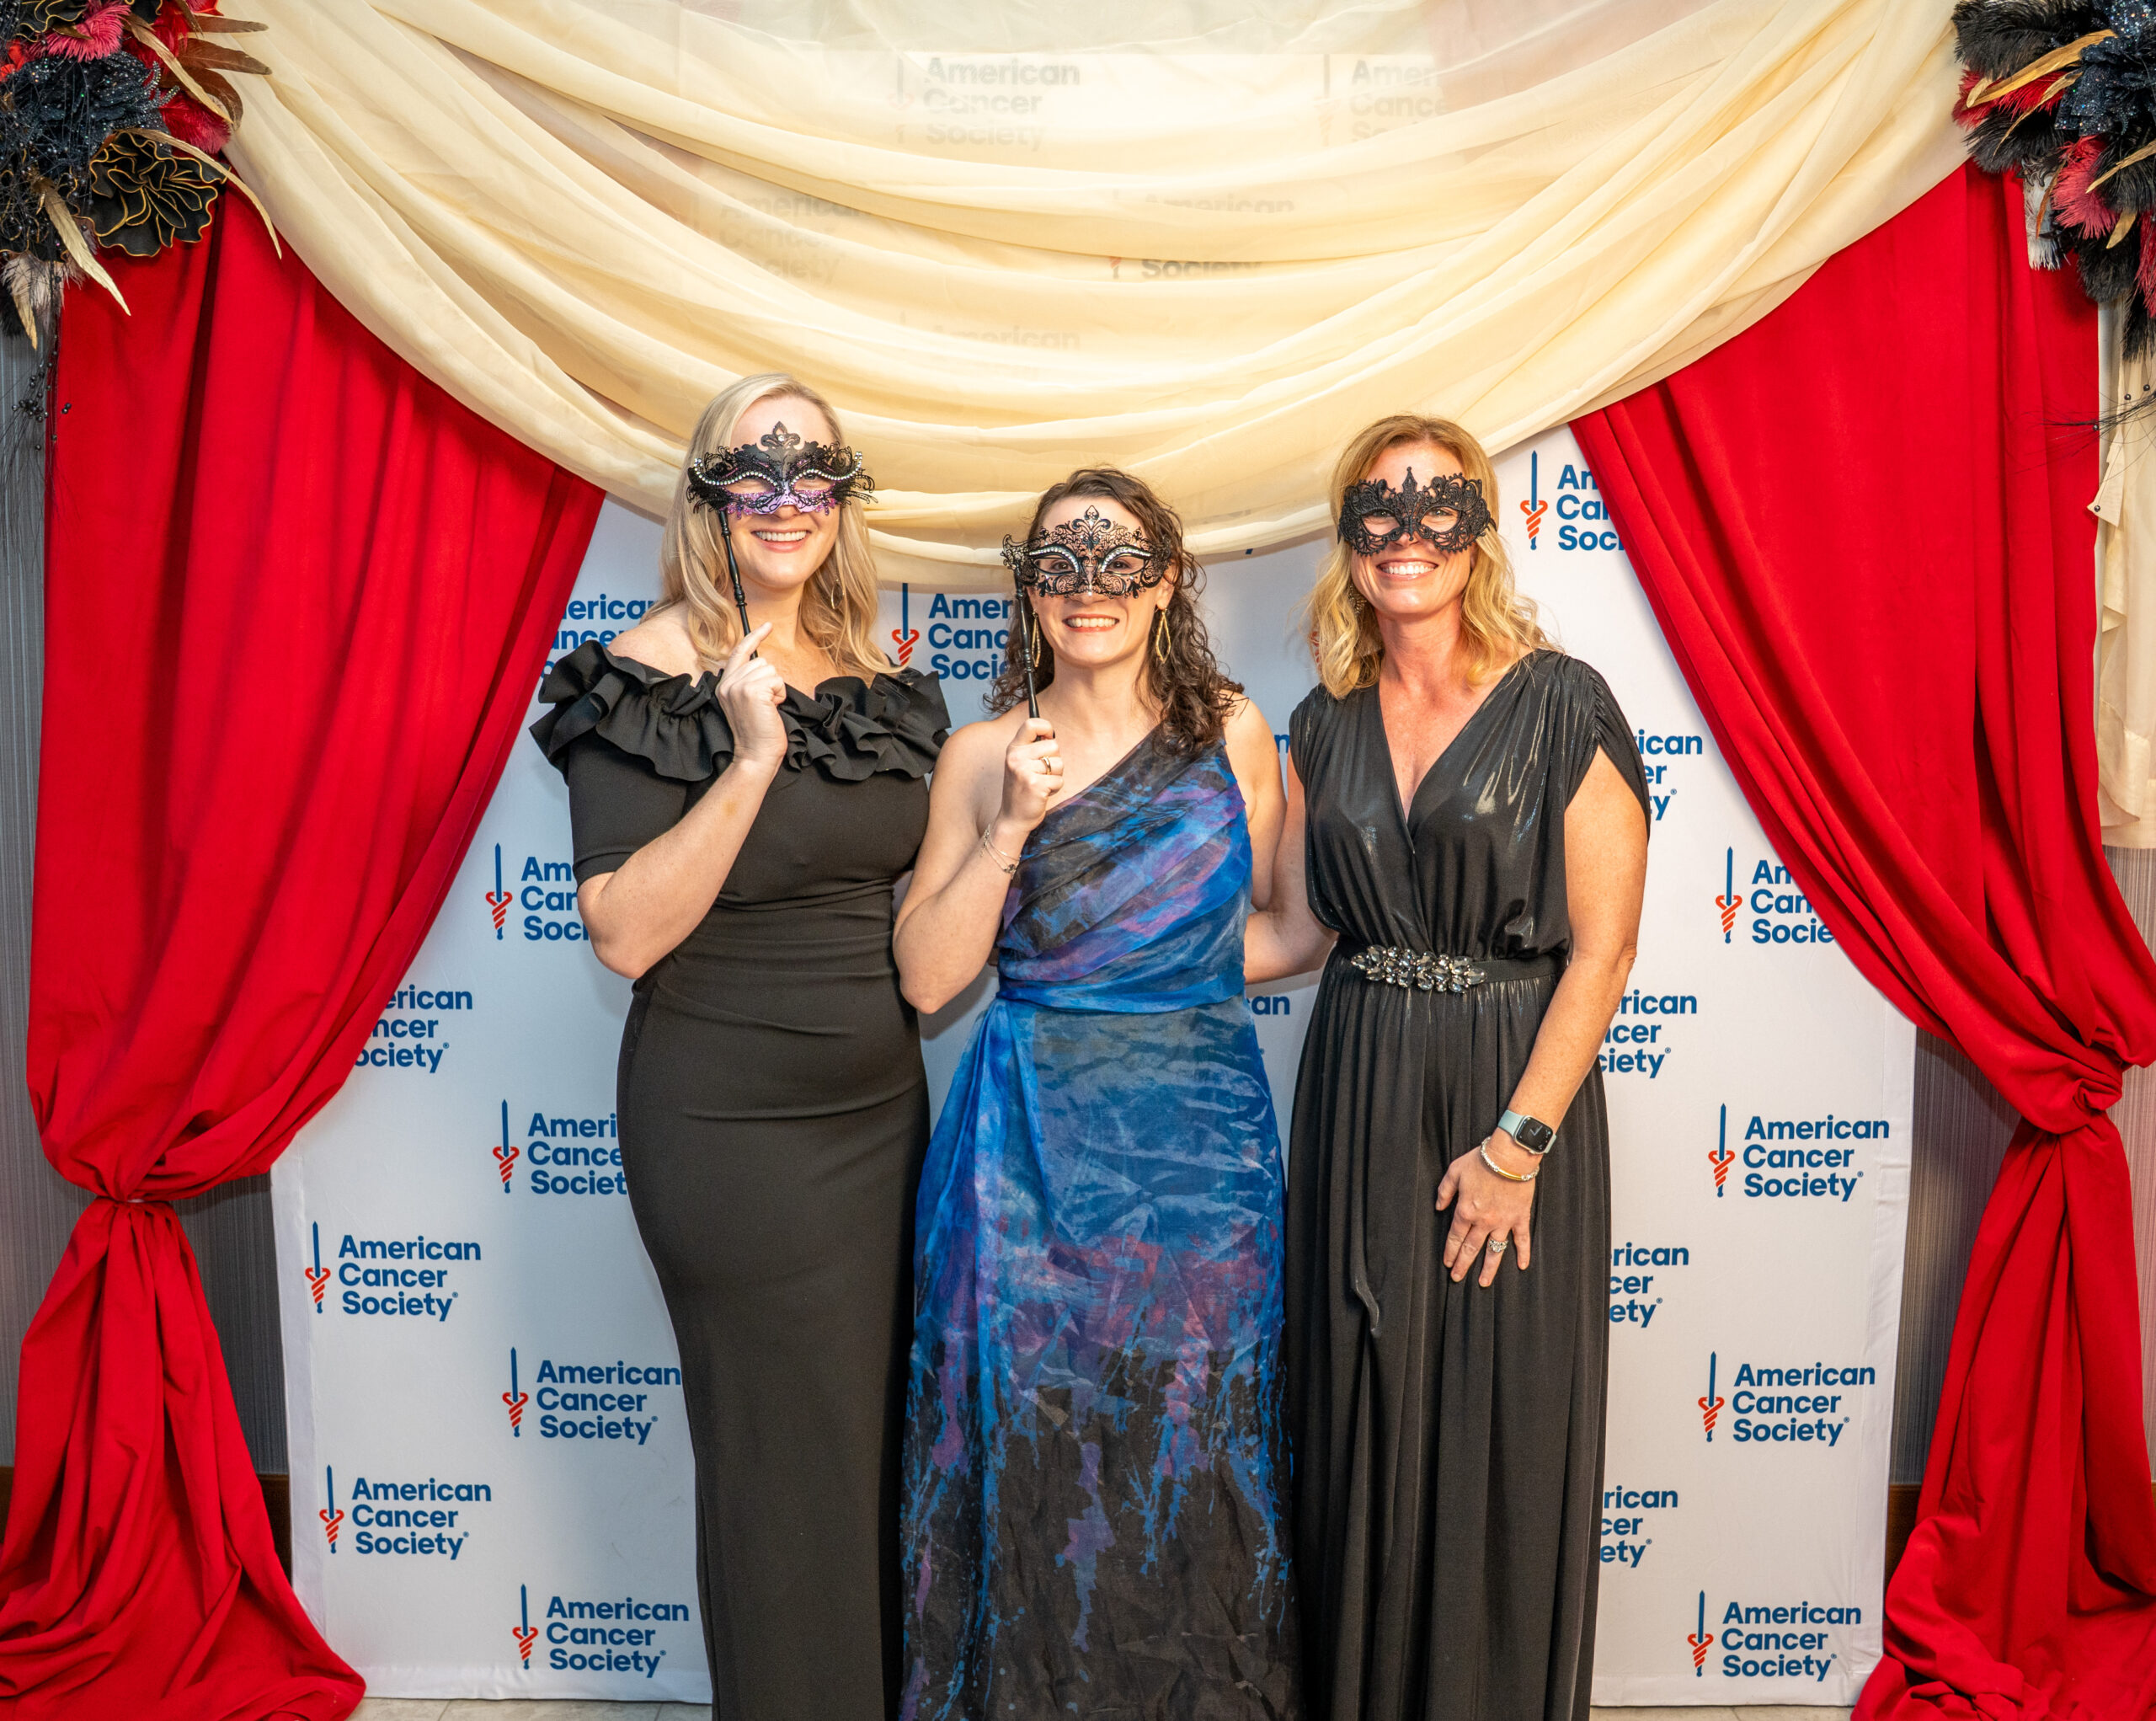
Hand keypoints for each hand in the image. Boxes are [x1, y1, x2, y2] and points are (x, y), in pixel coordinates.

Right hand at [717, 623, 786, 770]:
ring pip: (771, 670)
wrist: (756, 754)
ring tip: (767, 708)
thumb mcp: (747, 702)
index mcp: (725, 684)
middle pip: (762, 661)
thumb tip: (763, 665)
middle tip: (765, 705)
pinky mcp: (753, 691)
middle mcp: (728, 682)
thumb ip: (748, 682)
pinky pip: (777, 680)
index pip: (739, 652)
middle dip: (771, 681)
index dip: (755, 636)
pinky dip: (780, 694)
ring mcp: (739, 686)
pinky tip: (772, 709)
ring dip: (776, 689)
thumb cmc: (758, 732)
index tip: (768, 625)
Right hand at [997, 717, 1062, 833]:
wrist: (1012, 818)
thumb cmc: (1021, 791)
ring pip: (1059, 764)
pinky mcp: (1035, 785)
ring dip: (1055, 776)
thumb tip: (1052, 734)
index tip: (1049, 736)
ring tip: (1041, 784)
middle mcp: (1016, 757)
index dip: (1046, 727)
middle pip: (1053, 745)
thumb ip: (1032, 749)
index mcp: (1013, 749)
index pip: (1031, 724)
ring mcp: (1025, 771)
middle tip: (1041, 774)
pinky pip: (1059, 780)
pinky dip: (1055, 788)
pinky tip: (1042, 793)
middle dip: (1054, 760)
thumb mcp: (1020, 765)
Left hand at [1435, 1132, 1536, 1286]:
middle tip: (1457, 1277)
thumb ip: (1445, 1191)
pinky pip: (1522, 1239)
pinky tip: (1523, 1266)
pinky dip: (1523, 1253)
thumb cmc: (1481, 1161)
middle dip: (1462, 1264)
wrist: (1510, 1156)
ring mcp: (1503, 1221)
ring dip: (1488, 1268)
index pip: (1455, 1236)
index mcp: (1466, 1211)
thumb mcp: (1454, 1172)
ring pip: (1494, 1250)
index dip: (1450, 1251)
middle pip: (1471, 1248)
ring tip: (1483, 1282)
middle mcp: (1483, 1221)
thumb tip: (1439, 1207)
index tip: (1447, 1263)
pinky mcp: (1520, 1217)